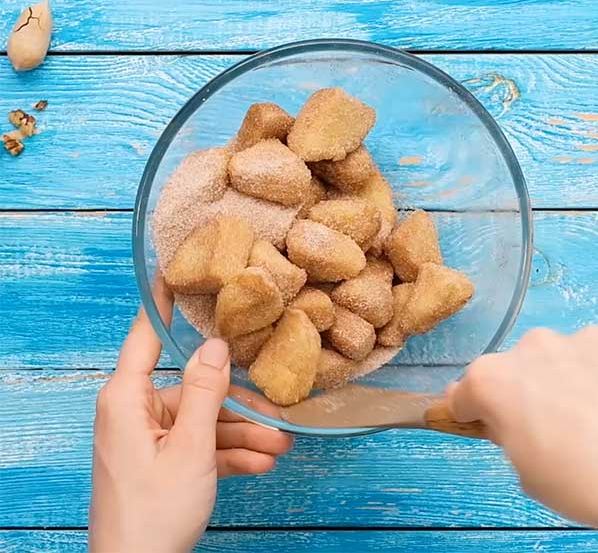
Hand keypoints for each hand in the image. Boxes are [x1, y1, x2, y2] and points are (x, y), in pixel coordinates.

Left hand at [89, 278, 292, 552]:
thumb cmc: (153, 513)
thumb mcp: (190, 449)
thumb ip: (205, 393)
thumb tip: (216, 345)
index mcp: (127, 399)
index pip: (146, 336)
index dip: (162, 303)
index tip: (178, 272)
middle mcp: (136, 412)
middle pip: (194, 389)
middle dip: (238, 403)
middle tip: (278, 406)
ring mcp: (151, 439)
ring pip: (204, 421)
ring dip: (243, 434)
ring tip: (282, 445)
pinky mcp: (163, 461)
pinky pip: (200, 447)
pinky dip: (229, 454)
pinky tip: (264, 461)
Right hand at [447, 326, 597, 552]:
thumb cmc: (586, 483)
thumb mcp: (526, 472)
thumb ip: (506, 434)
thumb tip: (507, 421)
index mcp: (493, 380)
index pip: (464, 391)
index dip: (471, 410)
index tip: (481, 421)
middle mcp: (532, 346)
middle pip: (518, 367)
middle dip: (527, 391)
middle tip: (552, 428)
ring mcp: (583, 338)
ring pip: (566, 357)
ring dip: (572, 379)